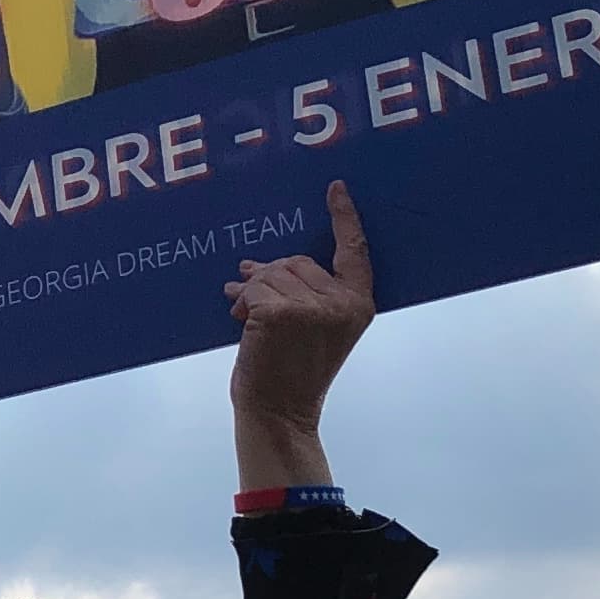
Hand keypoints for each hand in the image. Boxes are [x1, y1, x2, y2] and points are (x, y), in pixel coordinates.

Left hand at [225, 183, 372, 485]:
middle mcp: (341, 303)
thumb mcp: (314, 327)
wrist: (280, 411)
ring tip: (247, 318)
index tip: (335, 187)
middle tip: (255, 307)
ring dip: (252, 292)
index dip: (344, 217)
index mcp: (358, 304)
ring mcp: (313, 307)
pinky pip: (252, 288)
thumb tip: (253, 266)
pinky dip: (241, 302)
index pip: (354, 251)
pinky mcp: (282, 312)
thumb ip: (302, 292)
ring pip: (270, 274)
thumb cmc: (293, 370)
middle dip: (271, 278)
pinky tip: (241, 322)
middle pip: (296, 260)